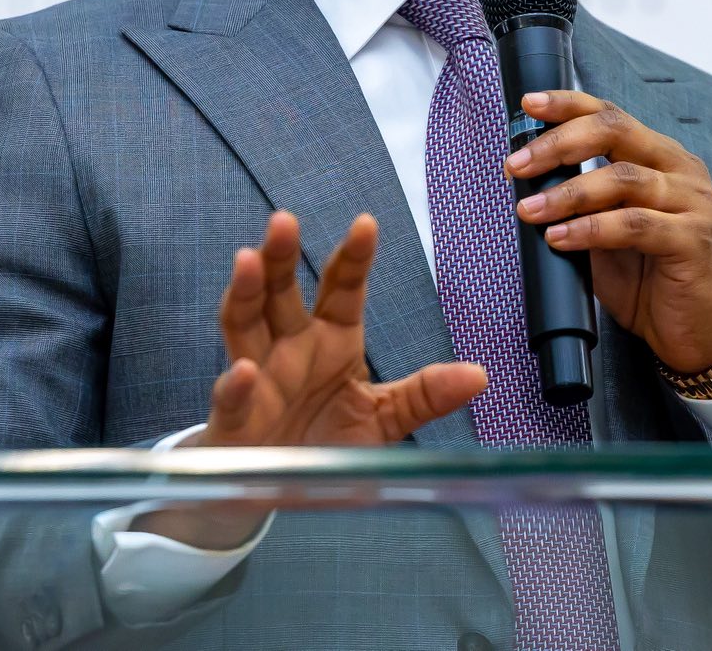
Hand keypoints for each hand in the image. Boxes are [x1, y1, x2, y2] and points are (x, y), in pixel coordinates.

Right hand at [132, 210, 486, 548]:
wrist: (277, 490)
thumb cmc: (325, 442)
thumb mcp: (384, 419)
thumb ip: (424, 395)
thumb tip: (479, 375)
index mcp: (332, 340)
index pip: (342, 289)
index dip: (353, 258)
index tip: (366, 224)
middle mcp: (291, 349)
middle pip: (282, 293)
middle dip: (281, 256)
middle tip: (284, 221)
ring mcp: (259, 379)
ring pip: (245, 326)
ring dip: (246, 293)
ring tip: (247, 259)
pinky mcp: (235, 421)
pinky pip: (232, 399)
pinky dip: (235, 385)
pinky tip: (244, 372)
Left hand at [506, 90, 711, 395]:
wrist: (699, 333)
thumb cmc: (652, 279)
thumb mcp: (606, 233)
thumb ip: (580, 205)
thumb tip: (527, 185)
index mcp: (660, 158)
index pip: (611, 116)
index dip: (568, 106)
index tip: (529, 105)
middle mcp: (681, 170)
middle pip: (615, 132)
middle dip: (558, 144)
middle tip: (517, 166)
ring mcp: (693, 202)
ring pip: (622, 179)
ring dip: (567, 193)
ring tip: (530, 210)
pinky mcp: (694, 239)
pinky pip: (634, 225)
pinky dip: (591, 229)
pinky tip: (560, 238)